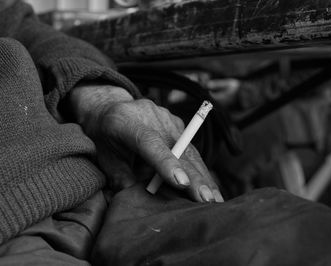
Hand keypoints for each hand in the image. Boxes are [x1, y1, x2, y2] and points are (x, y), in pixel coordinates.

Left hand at [68, 84, 223, 202]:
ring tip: (214, 198)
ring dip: (202, 175)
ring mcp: (167, 117)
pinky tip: (208, 186)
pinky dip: (199, 168)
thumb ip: (121, 179)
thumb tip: (142, 202)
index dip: (165, 162)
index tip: (181, 183)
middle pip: (177, 148)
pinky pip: (190, 148)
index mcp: (126, 122)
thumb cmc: (104, 136)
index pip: (149, 142)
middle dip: (194, 176)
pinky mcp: (177, 123)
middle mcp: (150, 116)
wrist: (110, 107)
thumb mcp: (105, 158)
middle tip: (207, 200)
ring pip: (189, 149)